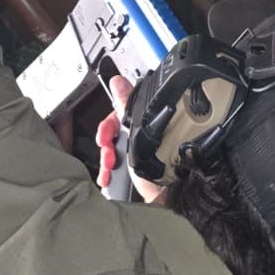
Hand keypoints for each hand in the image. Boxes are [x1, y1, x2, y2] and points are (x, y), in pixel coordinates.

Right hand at [95, 77, 165, 204]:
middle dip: (105, 144)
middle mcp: (140, 135)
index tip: (104, 136)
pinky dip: (106, 172)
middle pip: (113, 133)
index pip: (119, 114)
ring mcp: (136, 154)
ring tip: (107, 169)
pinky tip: (105, 178)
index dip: (109, 124)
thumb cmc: (163, 162)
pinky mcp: (133, 171)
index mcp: (144, 122)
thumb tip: (118, 81)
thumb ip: (127, 104)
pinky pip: (113, 168)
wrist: (170, 194)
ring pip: (110, 151)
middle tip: (107, 153)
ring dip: (104, 160)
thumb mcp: (140, 128)